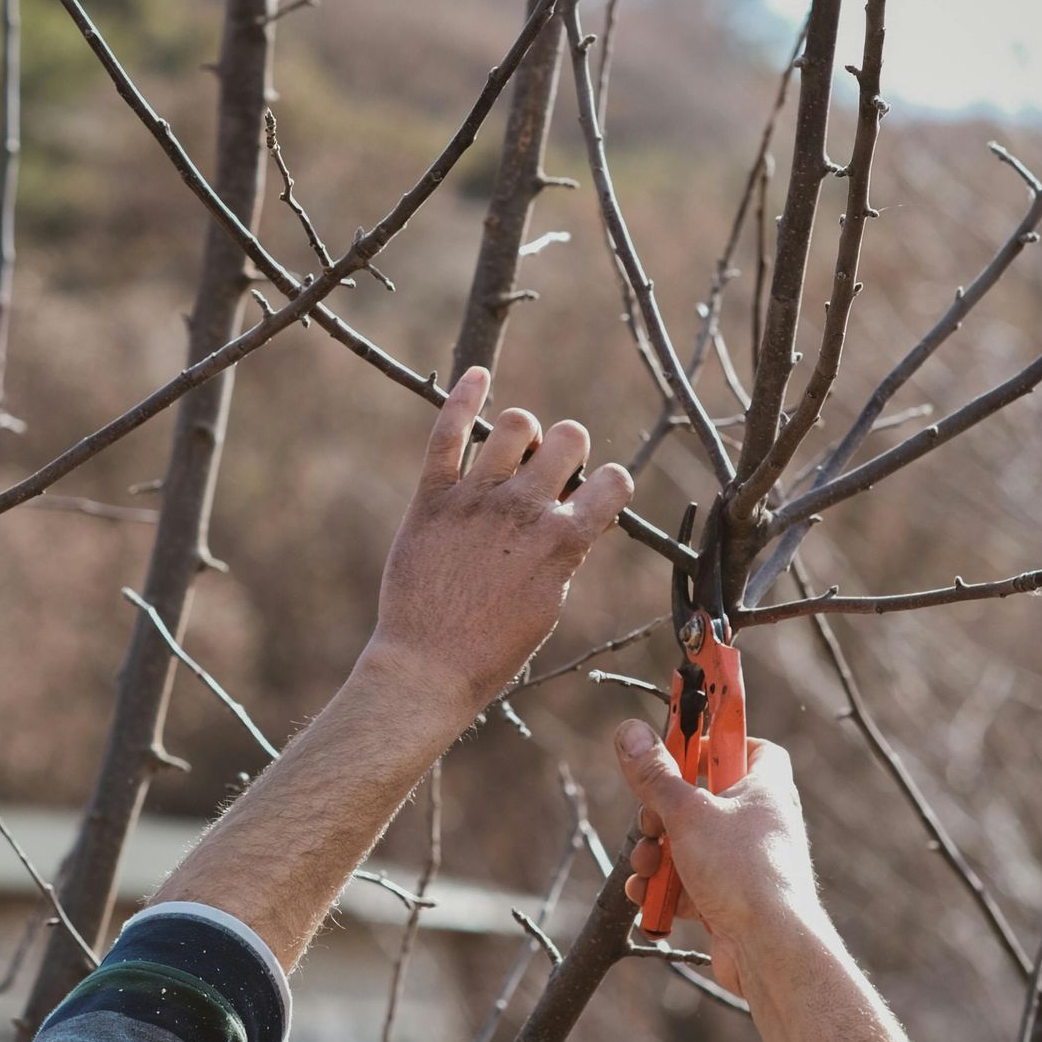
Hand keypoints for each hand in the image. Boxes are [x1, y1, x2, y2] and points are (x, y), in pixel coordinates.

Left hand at [365, 367, 632, 729]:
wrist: (428, 666)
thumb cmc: (493, 648)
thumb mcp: (549, 603)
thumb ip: (566, 551)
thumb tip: (577, 513)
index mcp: (563, 542)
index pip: (614, 482)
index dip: (609, 485)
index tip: (593, 497)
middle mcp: (524, 510)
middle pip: (568, 437)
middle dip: (567, 451)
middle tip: (547, 478)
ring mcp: (476, 499)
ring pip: (516, 423)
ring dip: (523, 434)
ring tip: (512, 458)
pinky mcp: (432, 497)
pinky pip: (448, 430)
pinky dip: (464, 395)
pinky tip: (478, 376)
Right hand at [614, 720, 823, 995]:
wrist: (769, 948)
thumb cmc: (742, 871)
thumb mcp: (687, 813)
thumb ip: (655, 775)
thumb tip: (629, 732)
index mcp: (765, 787)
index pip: (748, 746)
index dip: (714, 741)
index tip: (679, 745)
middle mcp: (760, 823)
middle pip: (702, 798)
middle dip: (662, 812)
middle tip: (650, 820)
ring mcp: (744, 864)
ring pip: (688, 844)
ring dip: (655, 854)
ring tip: (647, 865)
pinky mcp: (729, 900)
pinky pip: (688, 883)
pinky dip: (663, 888)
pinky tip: (647, 896)